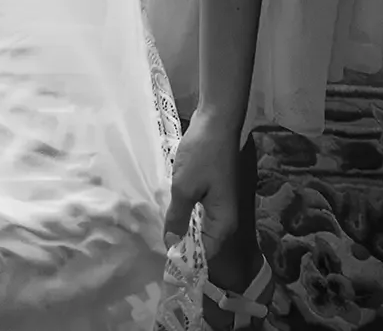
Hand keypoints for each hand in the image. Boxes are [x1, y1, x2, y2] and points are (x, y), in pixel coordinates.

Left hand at [164, 111, 238, 256]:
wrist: (216, 122)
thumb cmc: (202, 156)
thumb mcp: (185, 188)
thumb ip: (178, 217)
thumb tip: (171, 243)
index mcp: (223, 223)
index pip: (205, 254)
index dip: (186, 259)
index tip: (164, 259)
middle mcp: (225, 219)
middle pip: (203, 242)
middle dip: (182, 244)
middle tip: (156, 244)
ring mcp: (220, 204)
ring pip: (199, 226)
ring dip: (182, 228)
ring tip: (160, 231)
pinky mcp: (212, 191)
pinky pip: (198, 211)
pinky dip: (185, 213)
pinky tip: (170, 210)